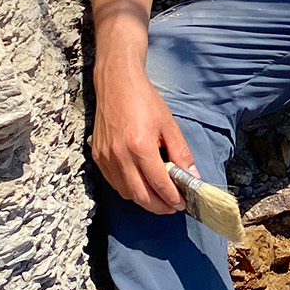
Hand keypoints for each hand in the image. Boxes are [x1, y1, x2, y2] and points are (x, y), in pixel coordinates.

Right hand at [91, 67, 198, 214]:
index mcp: (140, 147)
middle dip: (159, 206)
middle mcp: (120, 156)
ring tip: (158, 196)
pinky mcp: (97, 156)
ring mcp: (106, 157)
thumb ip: (181, 153)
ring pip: (125, 193)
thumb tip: (192, 176)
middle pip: (140, 196)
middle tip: (172, 206)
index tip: (182, 203)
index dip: (172, 198)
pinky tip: (140, 184)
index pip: (159, 184)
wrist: (117, 83)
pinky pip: (113, 183)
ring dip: (143, 200)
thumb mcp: (169, 125)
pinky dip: (128, 189)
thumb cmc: (144, 100)